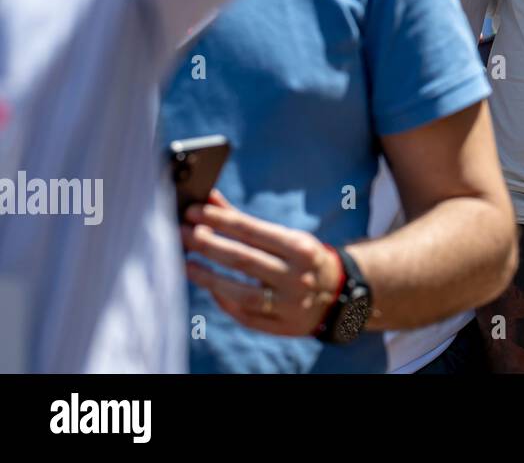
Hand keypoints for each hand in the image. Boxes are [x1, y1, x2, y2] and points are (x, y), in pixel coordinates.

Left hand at [182, 190, 343, 336]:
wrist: (337, 295)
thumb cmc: (302, 258)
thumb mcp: (285, 237)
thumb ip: (245, 222)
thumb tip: (209, 201)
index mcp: (301, 248)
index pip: (253, 230)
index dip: (220, 220)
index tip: (193, 212)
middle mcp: (297, 276)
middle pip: (244, 259)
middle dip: (208, 245)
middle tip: (182, 233)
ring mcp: (290, 303)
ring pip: (242, 292)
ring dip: (209, 277)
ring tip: (186, 264)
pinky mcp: (282, 326)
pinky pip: (246, 315)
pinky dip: (224, 300)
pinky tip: (209, 287)